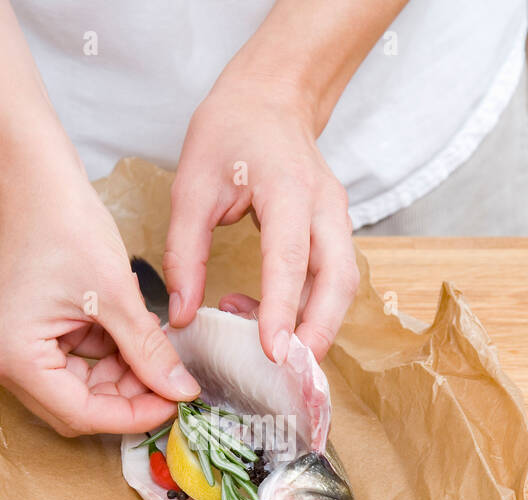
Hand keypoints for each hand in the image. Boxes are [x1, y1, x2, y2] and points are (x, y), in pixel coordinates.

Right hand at [0, 171, 199, 436]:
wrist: (33, 176)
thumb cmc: (64, 223)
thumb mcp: (116, 296)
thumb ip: (149, 351)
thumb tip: (181, 392)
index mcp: (13, 356)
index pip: (81, 414)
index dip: (133, 416)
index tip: (174, 405)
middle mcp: (0, 361)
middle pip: (74, 409)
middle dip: (125, 399)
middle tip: (171, 384)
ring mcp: (5, 348)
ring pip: (74, 390)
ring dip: (117, 379)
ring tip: (154, 352)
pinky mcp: (19, 334)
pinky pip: (67, 364)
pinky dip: (102, 358)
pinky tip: (129, 337)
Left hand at [164, 73, 358, 363]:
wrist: (272, 97)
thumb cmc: (229, 133)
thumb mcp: (191, 185)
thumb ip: (185, 253)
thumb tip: (183, 315)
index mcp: (288, 189)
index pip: (290, 259)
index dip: (282, 309)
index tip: (273, 352)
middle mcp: (325, 206)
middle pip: (338, 282)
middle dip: (318, 333)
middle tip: (288, 374)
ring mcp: (338, 219)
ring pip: (343, 287)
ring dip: (316, 326)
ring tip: (268, 351)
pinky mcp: (336, 231)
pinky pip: (334, 280)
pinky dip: (310, 310)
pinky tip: (267, 319)